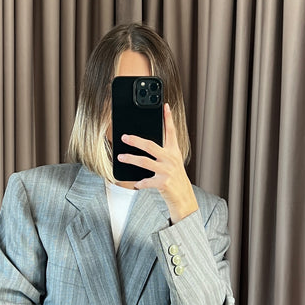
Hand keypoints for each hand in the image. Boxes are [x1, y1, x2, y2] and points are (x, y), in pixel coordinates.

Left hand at [117, 103, 198, 223]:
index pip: (171, 132)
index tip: (165, 106)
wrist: (183, 197)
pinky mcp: (163, 183)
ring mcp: (167, 171)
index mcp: (174, 152)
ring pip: (144, 162)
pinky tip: (135, 183)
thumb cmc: (175, 179)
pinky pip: (146, 181)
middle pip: (150, 145)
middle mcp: (171, 159)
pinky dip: (139, 183)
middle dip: (135, 140)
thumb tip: (143, 144)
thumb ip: (162, 153)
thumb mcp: (172, 163)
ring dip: (130, 159)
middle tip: (124, 137)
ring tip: (121, 157)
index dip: (168, 118)